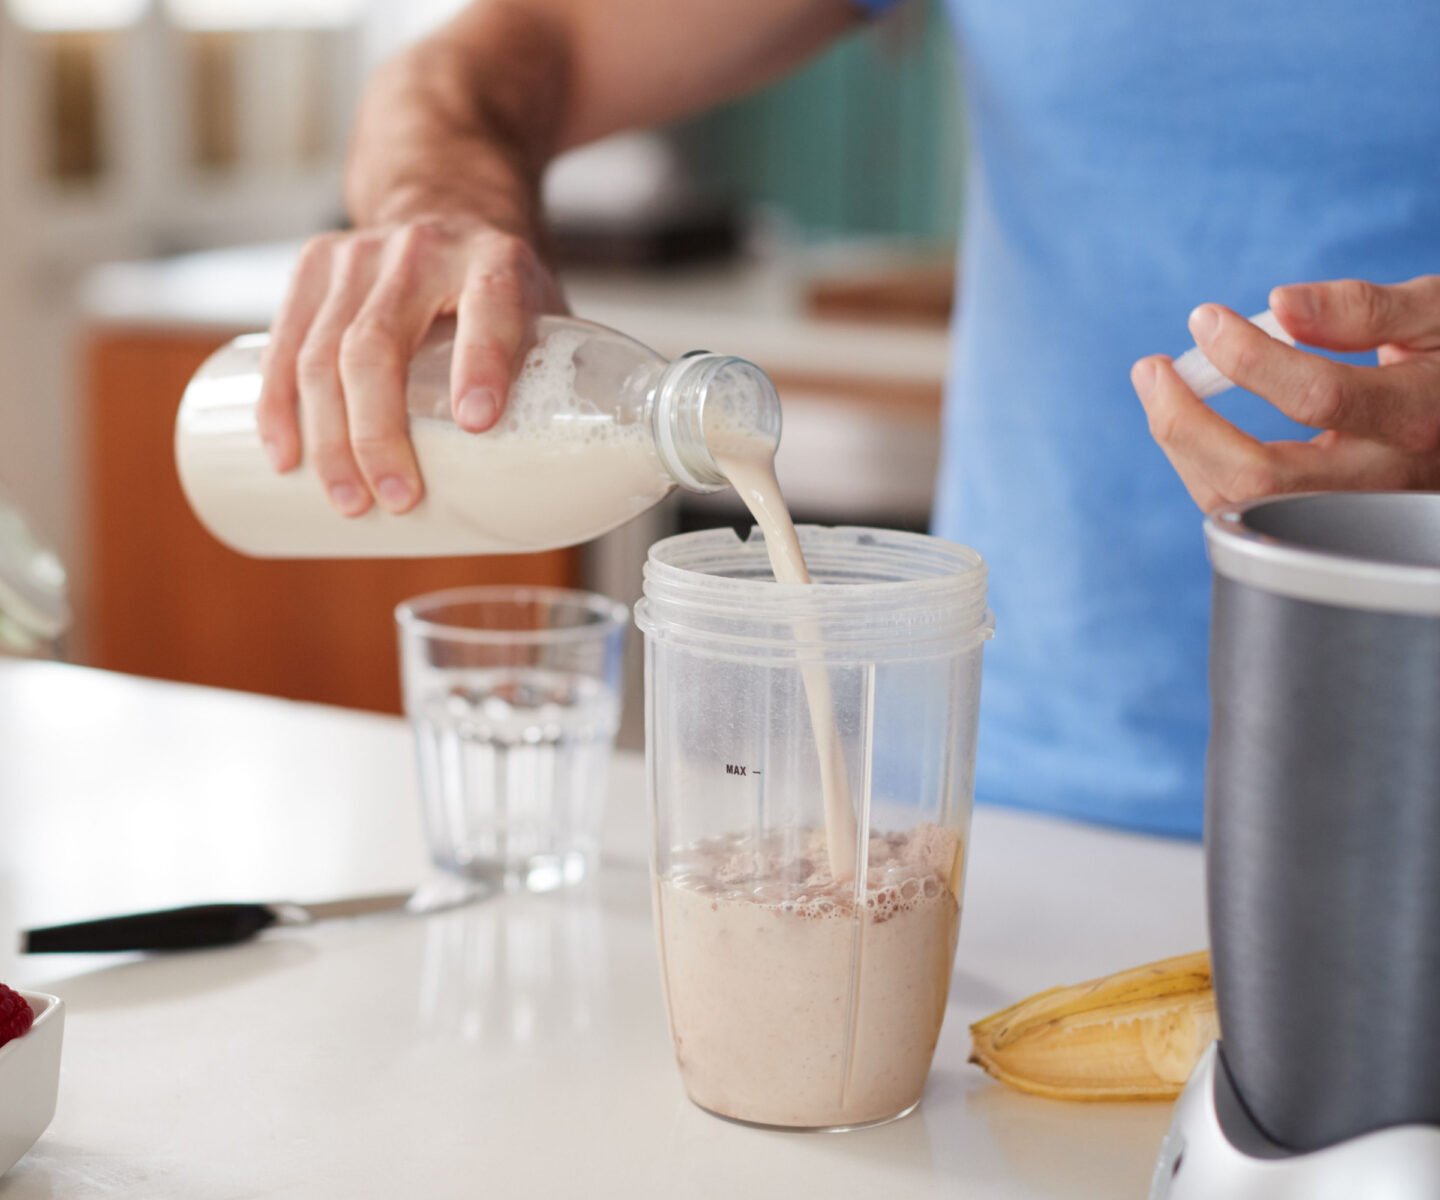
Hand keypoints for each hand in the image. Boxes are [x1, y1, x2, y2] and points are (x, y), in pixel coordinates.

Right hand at [256, 216, 563, 515]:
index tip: (478, 423)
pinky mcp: (313, 264)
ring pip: (323, 352)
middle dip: (379, 433)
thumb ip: (553, 379)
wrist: (448, 202)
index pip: (489, 305)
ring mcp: (359, 254)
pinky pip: (283, 343)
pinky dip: (279, 407)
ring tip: (348, 499)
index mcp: (495, 259)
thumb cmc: (501, 287)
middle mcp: (423, 249)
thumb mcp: (544, 311)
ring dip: (328, 437)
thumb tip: (560, 487)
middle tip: (397, 499)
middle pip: (378, 345)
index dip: (482, 363)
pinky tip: (285, 456)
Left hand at [1131, 275, 1439, 511]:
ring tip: (1159, 386)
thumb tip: (1280, 303)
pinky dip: (1202, 465)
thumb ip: (1364, 309)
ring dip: (1183, 447)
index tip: (1206, 320)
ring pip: (1241, 505)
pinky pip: (1245, 509)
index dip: (1251, 357)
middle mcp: (1384, 480)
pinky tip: (1190, 422)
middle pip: (1261, 476)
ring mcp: (1350, 512)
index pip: (1320, 397)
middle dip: (1186, 423)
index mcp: (1419, 417)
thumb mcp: (1437, 313)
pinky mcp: (1321, 524)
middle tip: (1150, 368)